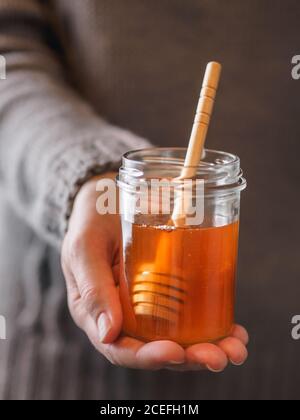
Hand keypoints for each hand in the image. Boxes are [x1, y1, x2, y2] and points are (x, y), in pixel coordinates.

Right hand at [62, 174, 248, 371]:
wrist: (108, 198)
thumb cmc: (92, 221)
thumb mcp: (84, 248)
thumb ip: (92, 286)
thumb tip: (108, 333)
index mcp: (97, 312)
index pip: (120, 348)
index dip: (148, 357)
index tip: (176, 352)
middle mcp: (124, 315)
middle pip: (156, 347)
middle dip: (190, 358)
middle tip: (218, 356)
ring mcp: (148, 303)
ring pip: (178, 337)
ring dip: (208, 347)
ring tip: (235, 348)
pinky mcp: (168, 288)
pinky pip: (190, 314)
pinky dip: (214, 325)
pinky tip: (234, 329)